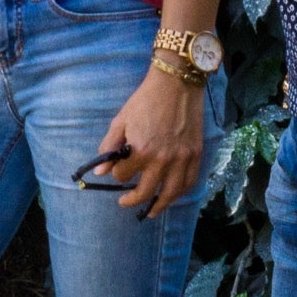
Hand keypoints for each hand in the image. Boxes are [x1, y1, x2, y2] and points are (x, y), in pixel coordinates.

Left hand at [92, 65, 204, 216]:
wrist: (176, 84)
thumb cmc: (145, 100)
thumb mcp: (121, 120)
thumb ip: (110, 146)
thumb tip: (101, 171)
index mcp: (141, 151)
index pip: (124, 175)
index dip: (118, 173)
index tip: (118, 169)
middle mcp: (162, 160)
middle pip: (145, 191)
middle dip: (132, 199)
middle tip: (124, 202)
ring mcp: (181, 159)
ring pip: (170, 194)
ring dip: (158, 206)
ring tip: (150, 212)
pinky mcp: (196, 155)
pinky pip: (189, 183)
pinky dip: (180, 193)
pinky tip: (172, 196)